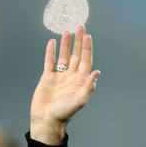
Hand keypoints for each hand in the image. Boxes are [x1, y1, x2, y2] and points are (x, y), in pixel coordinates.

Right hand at [30, 25, 99, 144]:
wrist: (47, 120)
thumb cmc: (65, 113)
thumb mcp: (80, 100)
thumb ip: (88, 86)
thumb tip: (97, 72)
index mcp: (81, 81)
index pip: (86, 60)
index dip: (87, 48)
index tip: (88, 36)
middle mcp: (71, 77)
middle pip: (77, 55)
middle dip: (79, 42)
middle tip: (80, 27)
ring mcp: (60, 77)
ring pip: (64, 56)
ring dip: (66, 44)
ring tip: (67, 31)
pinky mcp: (48, 78)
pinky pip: (50, 62)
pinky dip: (51, 52)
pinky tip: (52, 43)